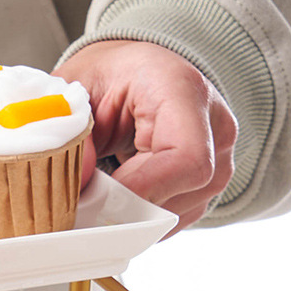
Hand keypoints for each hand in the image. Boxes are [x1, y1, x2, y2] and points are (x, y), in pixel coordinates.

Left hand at [54, 41, 236, 233]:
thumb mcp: (74, 92)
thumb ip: (71, 132)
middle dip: (129, 208)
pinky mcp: (211, 181)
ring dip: (135, 215)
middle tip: (85, 207)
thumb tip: (80, 180)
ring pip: (181, 213)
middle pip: (183, 193)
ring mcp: (220, 156)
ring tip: (100, 195)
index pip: (187, 159)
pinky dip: (144, 218)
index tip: (99, 201)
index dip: (143, 191)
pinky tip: (121, 198)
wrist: (135, 72)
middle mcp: (214, 123)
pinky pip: (179, 218)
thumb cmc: (107, 77)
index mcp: (182, 90)